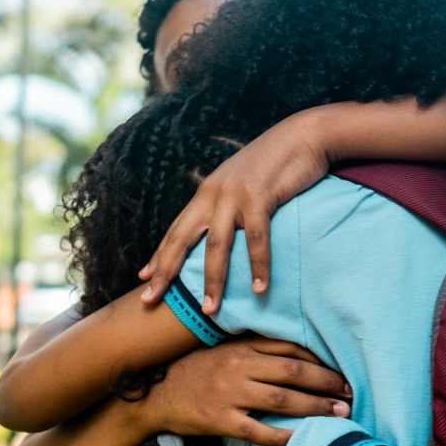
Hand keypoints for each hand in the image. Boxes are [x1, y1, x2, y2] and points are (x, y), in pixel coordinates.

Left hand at [137, 113, 329, 313]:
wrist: (302, 135)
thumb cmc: (275, 164)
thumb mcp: (243, 184)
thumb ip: (230, 205)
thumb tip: (227, 232)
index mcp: (207, 193)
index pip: (176, 229)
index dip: (159, 255)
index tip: (143, 278)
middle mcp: (214, 194)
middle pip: (182, 239)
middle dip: (166, 271)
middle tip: (151, 300)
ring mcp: (235, 194)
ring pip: (217, 244)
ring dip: (213, 280)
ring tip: (208, 310)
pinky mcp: (260, 195)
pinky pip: (256, 237)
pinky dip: (258, 265)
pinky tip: (259, 288)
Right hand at [137, 336, 351, 445]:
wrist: (154, 394)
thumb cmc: (194, 370)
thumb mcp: (223, 349)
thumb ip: (256, 348)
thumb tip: (300, 353)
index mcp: (241, 345)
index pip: (290, 348)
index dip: (321, 361)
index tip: (342, 372)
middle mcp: (238, 365)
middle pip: (293, 372)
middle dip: (327, 383)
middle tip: (350, 394)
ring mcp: (228, 393)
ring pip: (282, 400)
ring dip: (315, 407)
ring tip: (339, 414)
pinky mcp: (218, 419)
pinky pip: (257, 430)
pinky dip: (282, 435)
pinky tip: (302, 439)